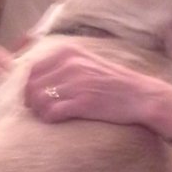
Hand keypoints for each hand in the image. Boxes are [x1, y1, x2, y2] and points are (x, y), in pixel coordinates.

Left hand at [24, 44, 169, 127]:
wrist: (141, 95)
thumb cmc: (113, 82)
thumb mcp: (86, 62)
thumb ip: (63, 65)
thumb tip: (35, 78)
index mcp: (68, 52)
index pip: (32, 70)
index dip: (30, 87)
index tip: (37, 97)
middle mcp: (70, 64)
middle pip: (31, 86)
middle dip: (32, 101)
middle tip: (42, 110)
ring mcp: (76, 83)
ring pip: (38, 101)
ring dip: (40, 111)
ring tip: (50, 115)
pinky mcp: (82, 102)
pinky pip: (51, 113)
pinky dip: (50, 119)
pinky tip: (58, 120)